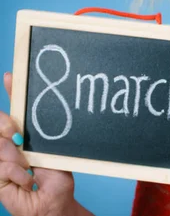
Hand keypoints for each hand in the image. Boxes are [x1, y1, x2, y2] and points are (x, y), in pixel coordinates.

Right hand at [0, 72, 89, 215]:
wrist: (54, 201)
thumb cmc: (56, 177)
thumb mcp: (52, 152)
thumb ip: (39, 138)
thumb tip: (28, 126)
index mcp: (23, 135)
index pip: (13, 111)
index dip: (12, 91)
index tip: (11, 75)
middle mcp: (8, 144)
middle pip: (0, 123)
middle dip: (8, 126)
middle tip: (20, 138)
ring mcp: (0, 159)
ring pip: (0, 146)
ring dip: (19, 159)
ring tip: (32, 169)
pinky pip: (3, 167)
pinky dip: (20, 175)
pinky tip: (29, 181)